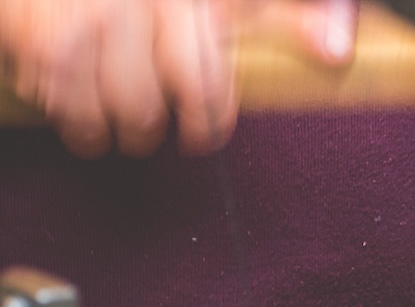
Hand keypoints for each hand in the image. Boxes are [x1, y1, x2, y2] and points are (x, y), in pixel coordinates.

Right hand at [0, 0, 356, 158]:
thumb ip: (287, 18)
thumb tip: (337, 51)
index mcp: (188, 2)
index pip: (200, 86)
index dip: (206, 125)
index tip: (202, 139)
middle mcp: (131, 7)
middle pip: (142, 108)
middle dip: (147, 128)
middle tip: (147, 125)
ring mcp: (75, 21)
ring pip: (92, 112)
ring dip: (99, 128)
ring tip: (107, 120)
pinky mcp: (27, 32)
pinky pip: (46, 93)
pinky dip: (55, 101)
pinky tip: (66, 87)